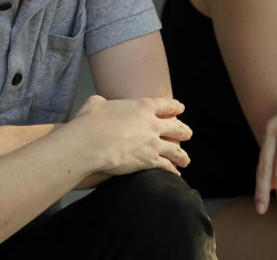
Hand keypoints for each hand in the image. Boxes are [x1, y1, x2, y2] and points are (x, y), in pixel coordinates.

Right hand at [72, 95, 191, 175]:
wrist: (90, 143)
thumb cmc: (89, 122)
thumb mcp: (95, 103)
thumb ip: (102, 102)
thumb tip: (99, 104)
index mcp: (142, 106)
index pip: (166, 105)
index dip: (175, 107)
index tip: (181, 108)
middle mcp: (153, 124)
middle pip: (176, 127)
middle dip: (184, 131)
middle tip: (188, 134)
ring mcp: (153, 143)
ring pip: (176, 150)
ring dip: (182, 155)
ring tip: (186, 159)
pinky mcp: (149, 161)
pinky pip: (167, 166)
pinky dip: (172, 170)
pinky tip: (175, 174)